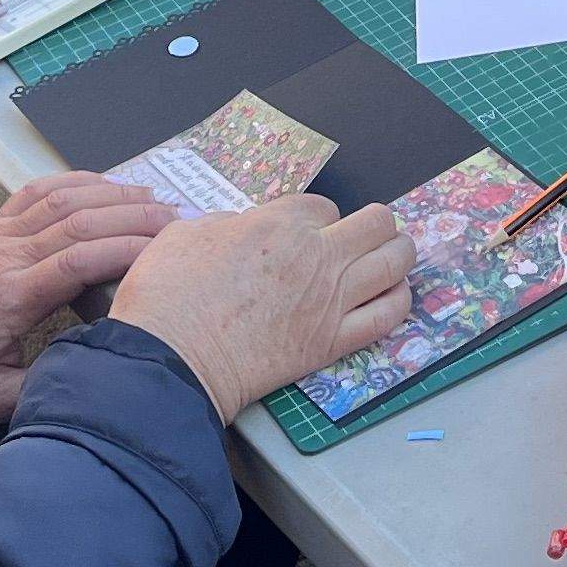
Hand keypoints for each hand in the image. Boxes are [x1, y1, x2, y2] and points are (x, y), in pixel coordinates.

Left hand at [0, 171, 175, 424]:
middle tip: (177, 221)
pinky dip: (73, 181)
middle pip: (78, 221)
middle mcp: (3, 259)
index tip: (165, 252)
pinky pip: (34, 193)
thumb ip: (45, 386)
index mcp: (6, 300)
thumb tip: (98, 371)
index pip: (77, 261)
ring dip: (111, 194)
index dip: (125, 250)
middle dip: (134, 216)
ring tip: (154, 199)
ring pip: (60, 200)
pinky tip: (103, 184)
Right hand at [110, 194, 417, 420]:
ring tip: (395, 255)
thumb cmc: (167, 295)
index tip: (310, 231)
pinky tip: (394, 295)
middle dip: (376, 224)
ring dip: (399, 253)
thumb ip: (225, 224)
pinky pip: (387, 316)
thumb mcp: (185, 234)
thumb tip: (242, 229)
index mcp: (278, 224)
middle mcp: (315, 255)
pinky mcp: (331, 342)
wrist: (169, 359)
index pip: (323, 207)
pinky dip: (398, 300)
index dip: (318, 218)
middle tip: (369, 234)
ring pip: (394, 262)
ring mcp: (330, 300)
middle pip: (376, 223)